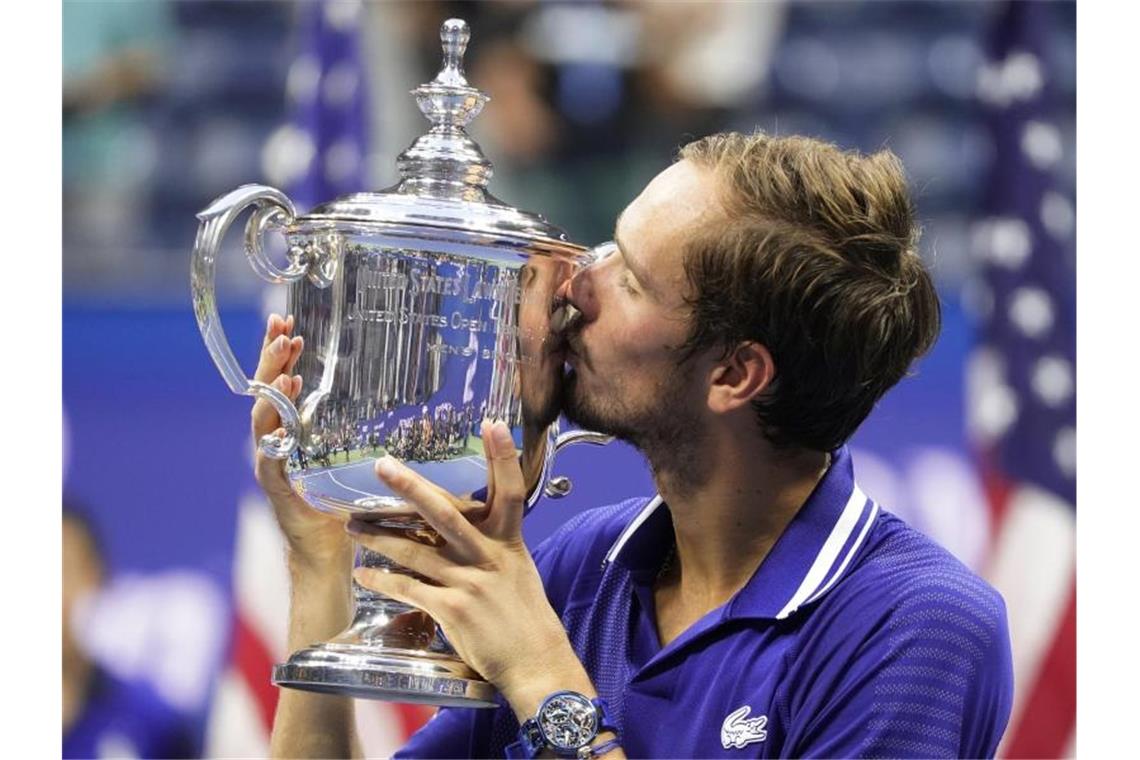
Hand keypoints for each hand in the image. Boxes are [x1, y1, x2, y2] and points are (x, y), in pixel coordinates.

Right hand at [251, 313, 350, 565]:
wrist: (327, 552)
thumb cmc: (345, 503)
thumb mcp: (354, 455)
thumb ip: (363, 428)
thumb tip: (406, 393)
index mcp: (292, 430)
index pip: (281, 383)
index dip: (281, 354)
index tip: (287, 324)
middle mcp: (275, 443)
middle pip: (266, 393)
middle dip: (271, 360)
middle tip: (281, 330)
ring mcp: (270, 465)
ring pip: (263, 422)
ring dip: (272, 394)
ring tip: (286, 371)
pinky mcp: (276, 491)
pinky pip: (269, 462)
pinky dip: (272, 441)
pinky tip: (278, 423)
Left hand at [348, 420, 582, 703]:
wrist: (535, 661)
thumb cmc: (524, 616)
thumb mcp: (516, 569)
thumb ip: (490, 545)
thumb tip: (459, 526)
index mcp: (508, 541)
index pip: (510, 491)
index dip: (503, 457)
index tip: (493, 424)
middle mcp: (488, 556)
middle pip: (445, 513)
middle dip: (410, 488)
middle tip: (382, 466)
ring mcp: (469, 582)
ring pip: (414, 550)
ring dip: (379, 537)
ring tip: (352, 525)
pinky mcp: (452, 610)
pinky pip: (408, 589)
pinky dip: (383, 580)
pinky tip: (364, 575)